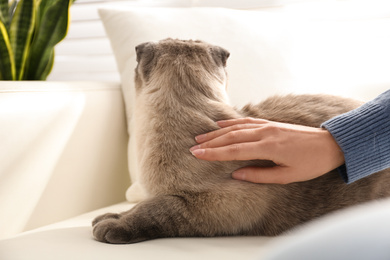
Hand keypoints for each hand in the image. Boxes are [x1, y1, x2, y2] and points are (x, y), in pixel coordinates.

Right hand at [190, 118, 344, 183]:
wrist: (330, 144)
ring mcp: (267, 125)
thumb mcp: (287, 176)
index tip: (197, 154)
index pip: (234, 150)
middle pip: (231, 137)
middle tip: (193, 147)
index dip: (214, 153)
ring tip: (201, 137)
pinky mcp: (270, 123)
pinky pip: (246, 121)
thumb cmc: (311, 163)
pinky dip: (232, 123)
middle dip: (211, 143)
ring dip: (217, 133)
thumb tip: (236, 174)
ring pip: (236, 128)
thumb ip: (260, 175)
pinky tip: (221, 125)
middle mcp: (264, 133)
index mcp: (268, 147)